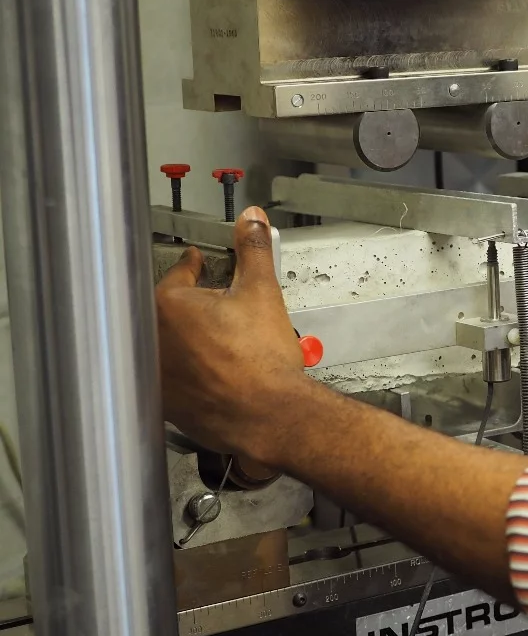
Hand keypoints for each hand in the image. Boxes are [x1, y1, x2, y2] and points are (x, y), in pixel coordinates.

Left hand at [155, 207, 305, 464]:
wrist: (270, 414)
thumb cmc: (263, 361)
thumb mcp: (263, 293)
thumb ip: (254, 251)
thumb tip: (252, 220)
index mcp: (167, 305)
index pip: (180, 273)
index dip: (196, 266)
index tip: (199, 264)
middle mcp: (150, 339)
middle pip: (169, 309)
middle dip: (192, 305)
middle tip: (219, 307)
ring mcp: (153, 373)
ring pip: (167, 343)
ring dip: (185, 338)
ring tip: (220, 341)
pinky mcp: (161, 401)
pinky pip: (168, 375)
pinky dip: (185, 370)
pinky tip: (213, 370)